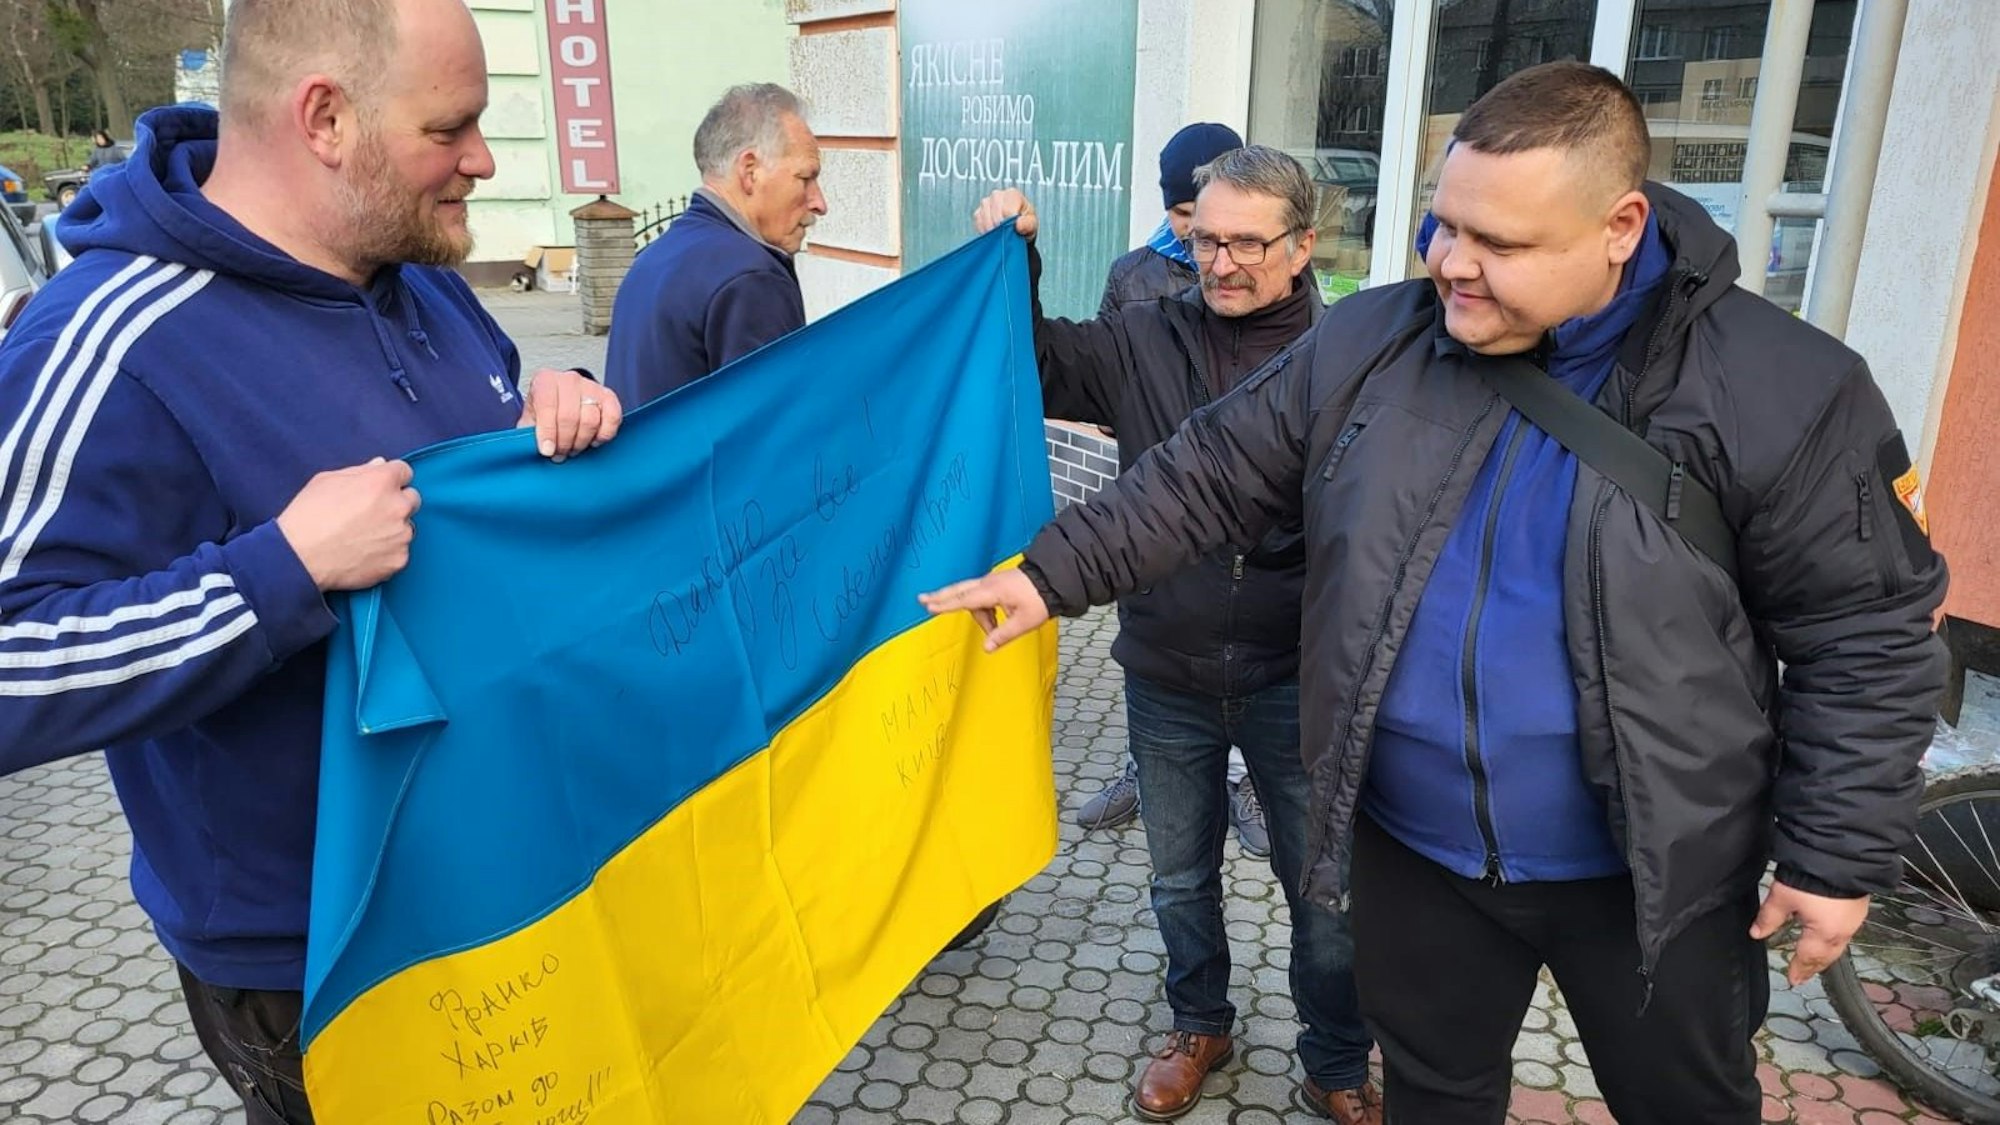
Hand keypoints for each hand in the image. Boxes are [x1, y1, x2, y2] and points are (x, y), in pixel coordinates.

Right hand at [276, 458, 420, 591]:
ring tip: (363, 537)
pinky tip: (364, 553)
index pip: (404, 471)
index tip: (379, 488)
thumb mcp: (327, 480)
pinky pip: (400, 551)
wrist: (299, 557)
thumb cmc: (308, 515)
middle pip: (412, 499)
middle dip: (396, 502)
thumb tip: (379, 465)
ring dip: (392, 529)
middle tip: (371, 513)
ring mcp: (401, 535)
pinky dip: (387, 552)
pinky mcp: (399, 560)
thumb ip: (360, 471)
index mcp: (382, 482)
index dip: (390, 479)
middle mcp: (398, 507)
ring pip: (406, 527)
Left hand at [517, 369, 622, 460]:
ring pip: (591, 420)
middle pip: (569, 416)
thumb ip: (527, 432)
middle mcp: (569, 379)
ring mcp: (591, 386)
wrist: (561, 403)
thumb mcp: (529, 420)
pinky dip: (604, 434)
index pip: (547, 406)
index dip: (547, 432)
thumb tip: (530, 449)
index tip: (547, 450)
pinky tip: (593, 440)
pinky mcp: (608, 397)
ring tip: (573, 448)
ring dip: (582, 441)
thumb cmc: (545, 412)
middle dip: (564, 441)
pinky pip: (613, 418)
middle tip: (560, 454)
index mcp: (545, 380)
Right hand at [917, 569, 1048, 650]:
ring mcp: (992, 582)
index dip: (945, 604)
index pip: (964, 599)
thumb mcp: (1024, 622)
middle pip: (959, 590)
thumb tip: (987, 648)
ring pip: (973, 599)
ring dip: (979, 617)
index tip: (929, 606)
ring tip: (994, 631)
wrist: (1052, 579)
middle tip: (922, 599)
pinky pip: (982, 598)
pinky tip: (995, 622)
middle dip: (941, 596)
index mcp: (993, 591)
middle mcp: (988, 583)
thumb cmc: (1040, 600)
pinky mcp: (996, 584)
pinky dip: (984, 611)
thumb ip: (1003, 635)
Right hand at [973, 189, 1036, 239]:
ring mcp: (986, 202)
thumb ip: (1027, 224)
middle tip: (1007, 233)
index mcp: (1012, 194)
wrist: (1017, 228)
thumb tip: (1018, 225)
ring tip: (1001, 232)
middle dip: (1001, 228)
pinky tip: (994, 231)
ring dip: (993, 230)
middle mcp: (997, 195)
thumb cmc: (1025, 223)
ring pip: (985, 219)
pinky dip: (985, 230)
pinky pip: (979, 223)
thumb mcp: (1032, 225)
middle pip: (995, 214)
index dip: (1008, 223)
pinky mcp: (978, 212)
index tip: (1012, 229)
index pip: (1006, 209)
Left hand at [1751, 880, 1871, 985]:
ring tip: (1815, 959)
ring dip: (1826, 954)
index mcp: (1824, 934)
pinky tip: (1830, 935)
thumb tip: (1756, 933)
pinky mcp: (1859, 905)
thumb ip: (1769, 917)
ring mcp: (1854, 918)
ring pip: (1839, 945)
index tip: (1793, 979)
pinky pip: (1846, 931)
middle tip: (1805, 974)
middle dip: (1814, 966)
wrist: (1842, 855)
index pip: (1808, 958)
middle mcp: (1843, 931)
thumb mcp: (1783, 897)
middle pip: (1827, 956)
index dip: (1800, 969)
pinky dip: (1835, 939)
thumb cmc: (1813, 876)